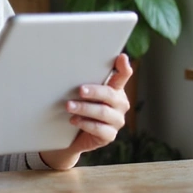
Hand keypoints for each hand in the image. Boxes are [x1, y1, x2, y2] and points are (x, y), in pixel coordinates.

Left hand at [40, 54, 132, 169]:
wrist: (74, 135)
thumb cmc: (80, 106)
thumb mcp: (83, 92)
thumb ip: (84, 80)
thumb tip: (69, 64)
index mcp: (115, 89)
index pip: (123, 76)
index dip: (124, 67)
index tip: (121, 57)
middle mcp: (120, 103)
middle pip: (110, 94)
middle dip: (94, 91)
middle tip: (80, 90)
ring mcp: (117, 120)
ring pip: (103, 112)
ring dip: (84, 108)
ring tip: (69, 106)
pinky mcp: (110, 135)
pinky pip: (99, 129)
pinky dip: (85, 124)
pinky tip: (74, 120)